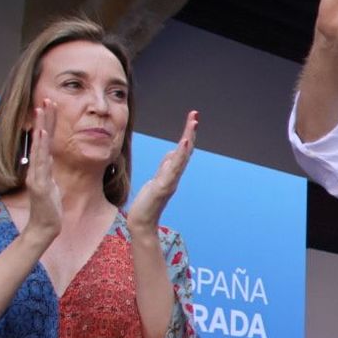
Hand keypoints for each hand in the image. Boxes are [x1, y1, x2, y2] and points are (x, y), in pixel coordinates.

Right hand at [23, 100, 62, 245]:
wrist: (44, 226)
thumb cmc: (49, 207)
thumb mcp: (51, 184)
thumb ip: (48, 170)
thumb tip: (48, 158)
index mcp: (41, 167)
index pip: (44, 142)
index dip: (46, 124)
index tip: (49, 107)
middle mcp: (36, 168)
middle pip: (40, 140)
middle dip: (43, 120)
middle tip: (45, 100)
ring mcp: (36, 175)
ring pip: (39, 147)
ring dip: (41, 128)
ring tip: (42, 111)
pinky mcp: (39, 184)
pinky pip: (40, 163)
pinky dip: (40, 148)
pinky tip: (42, 135)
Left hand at [127, 111, 197, 232]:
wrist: (142, 222)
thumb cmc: (147, 203)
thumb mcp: (155, 180)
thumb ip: (164, 167)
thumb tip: (171, 153)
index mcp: (172, 172)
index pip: (182, 150)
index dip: (187, 134)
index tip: (191, 119)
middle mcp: (174, 175)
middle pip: (185, 150)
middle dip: (190, 132)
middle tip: (195, 115)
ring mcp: (170, 181)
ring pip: (181, 157)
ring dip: (188, 140)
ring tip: (192, 125)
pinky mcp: (163, 187)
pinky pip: (173, 169)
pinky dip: (180, 156)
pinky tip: (183, 144)